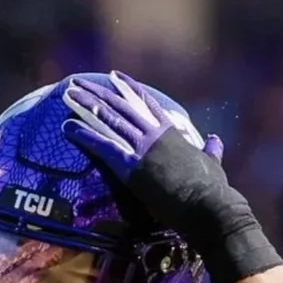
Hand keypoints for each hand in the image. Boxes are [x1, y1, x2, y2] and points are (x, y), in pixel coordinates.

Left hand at [60, 71, 280, 282]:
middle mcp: (154, 134)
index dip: (128, 88)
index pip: (146, 103)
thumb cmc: (212, 189)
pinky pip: (103, 146)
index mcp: (171, 132)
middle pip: (120, 106)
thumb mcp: (213, 163)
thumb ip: (211, 150)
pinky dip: (84, 135)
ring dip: (85, 106)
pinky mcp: (131, 167)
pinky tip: (67, 127)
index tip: (113, 76)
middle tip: (77, 82)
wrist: (208, 206)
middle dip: (97, 93)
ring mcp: (142, 148)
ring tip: (68, 94)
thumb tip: (214, 139)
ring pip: (109, 120)